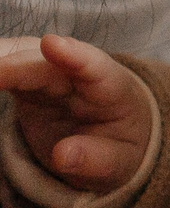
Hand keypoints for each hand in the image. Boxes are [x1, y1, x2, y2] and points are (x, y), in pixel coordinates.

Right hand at [0, 35, 151, 191]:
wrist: (113, 137)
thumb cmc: (119, 147)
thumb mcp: (119, 164)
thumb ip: (97, 159)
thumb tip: (65, 156)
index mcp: (111, 88)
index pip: (94, 67)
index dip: (74, 54)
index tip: (52, 44)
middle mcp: (73, 70)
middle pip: (37, 60)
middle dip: (5, 63)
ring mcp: (43, 70)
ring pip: (9, 56)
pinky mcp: (19, 76)